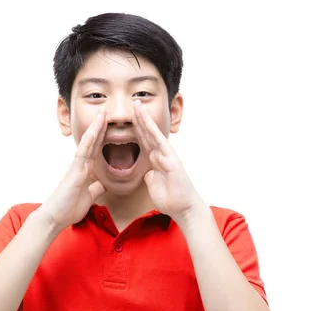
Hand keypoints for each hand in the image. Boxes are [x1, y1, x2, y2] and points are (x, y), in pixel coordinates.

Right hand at [37, 110, 106, 230]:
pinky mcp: (75, 170)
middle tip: (108, 109)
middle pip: (93, 141)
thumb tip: (103, 184)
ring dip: (96, 126)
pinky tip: (96, 128)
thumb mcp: (89, 197)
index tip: (111, 124)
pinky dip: (90, 138)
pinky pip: (83, 151)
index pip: (97, 149)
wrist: (55, 217)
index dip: (104, 136)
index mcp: (85, 170)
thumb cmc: (69, 208)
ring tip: (103, 112)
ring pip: (88, 141)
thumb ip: (96, 188)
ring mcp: (77, 165)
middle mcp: (81, 164)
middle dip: (101, 126)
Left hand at [132, 99, 203, 219]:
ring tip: (136, 104)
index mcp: (155, 161)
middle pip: (147, 133)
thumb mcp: (154, 185)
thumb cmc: (171, 199)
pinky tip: (146, 120)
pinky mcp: (171, 160)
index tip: (127, 117)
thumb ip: (151, 176)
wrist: (183, 208)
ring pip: (153, 133)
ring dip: (144, 118)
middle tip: (131, 102)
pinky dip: (152, 130)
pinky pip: (159, 142)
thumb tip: (148, 173)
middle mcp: (161, 155)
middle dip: (138, 118)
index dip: (135, 128)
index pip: (143, 141)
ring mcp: (167, 156)